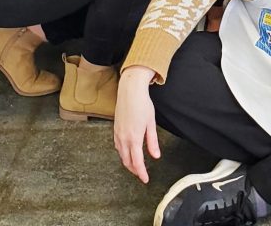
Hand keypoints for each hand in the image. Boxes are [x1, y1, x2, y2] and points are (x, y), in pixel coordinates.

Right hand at [114, 67, 159, 183]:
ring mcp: (118, 134)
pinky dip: (123, 154)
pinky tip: (128, 152)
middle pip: (127, 161)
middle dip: (134, 170)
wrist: (130, 90)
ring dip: (128, 162)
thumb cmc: (142, 104)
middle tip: (142, 174)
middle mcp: (124, 138)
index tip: (145, 179)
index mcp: (134, 138)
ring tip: (136, 165)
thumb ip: (152, 141)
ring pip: (121, 155)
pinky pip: (118, 147)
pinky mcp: (115, 130)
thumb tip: (155, 156)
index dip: (141, 173)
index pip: (137, 162)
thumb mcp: (151, 123)